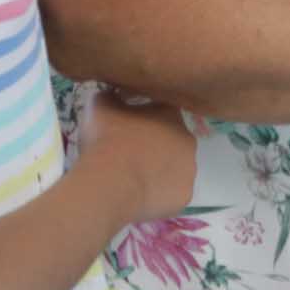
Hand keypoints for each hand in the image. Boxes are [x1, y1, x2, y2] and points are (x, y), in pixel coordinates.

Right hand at [79, 87, 196, 221]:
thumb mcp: (100, 106)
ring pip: (173, 167)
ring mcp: (189, 171)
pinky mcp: (184, 196)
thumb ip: (109, 95)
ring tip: (131, 175)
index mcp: (172, 116)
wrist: (110, 183)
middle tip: (127, 151)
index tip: (125, 122)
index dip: (143, 114)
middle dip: (153, 143)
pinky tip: (139, 192)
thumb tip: (112, 94)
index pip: (162, 109)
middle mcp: (188, 141)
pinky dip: (158, 192)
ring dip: (157, 168)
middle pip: (171, 139)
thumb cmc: (107, 139)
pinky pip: (171, 191)